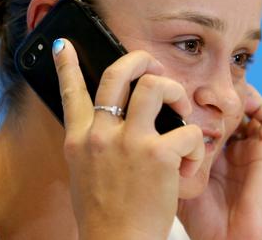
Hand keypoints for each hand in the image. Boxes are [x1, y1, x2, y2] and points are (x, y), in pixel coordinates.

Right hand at [52, 39, 204, 238]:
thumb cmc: (105, 215)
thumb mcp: (86, 175)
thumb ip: (95, 146)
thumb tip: (111, 125)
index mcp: (80, 140)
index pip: (70, 92)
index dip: (66, 65)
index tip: (64, 45)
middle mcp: (101, 134)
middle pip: (119, 74)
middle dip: (141, 60)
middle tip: (155, 66)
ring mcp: (130, 141)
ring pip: (156, 87)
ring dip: (175, 92)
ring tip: (182, 110)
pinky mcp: (159, 154)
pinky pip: (189, 130)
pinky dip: (196, 147)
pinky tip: (189, 167)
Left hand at [177, 85, 261, 239]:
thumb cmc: (205, 222)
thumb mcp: (175, 183)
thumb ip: (163, 157)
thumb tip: (140, 130)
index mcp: (211, 156)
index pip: (202, 120)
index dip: (190, 105)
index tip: (172, 95)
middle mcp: (231, 149)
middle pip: (223, 110)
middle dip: (208, 96)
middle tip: (192, 89)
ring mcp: (250, 148)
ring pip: (245, 108)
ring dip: (230, 96)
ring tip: (209, 93)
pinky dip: (255, 101)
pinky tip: (236, 99)